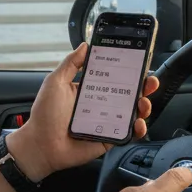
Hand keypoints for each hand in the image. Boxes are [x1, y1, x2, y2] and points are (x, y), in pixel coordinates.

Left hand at [6, 43, 159, 182]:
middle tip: (150, 83)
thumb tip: (85, 45)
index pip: (114, 77)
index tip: (140, 64)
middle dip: (143, 87)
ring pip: (132, 113)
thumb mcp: (56, 82)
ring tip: (143, 104)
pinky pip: (127, 134)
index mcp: (89, 90)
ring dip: (143, 107)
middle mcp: (100, 105)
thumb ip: (71, 63)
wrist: (41, 145)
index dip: (129, 71)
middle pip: (128, 94)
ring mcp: (106, 122)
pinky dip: (137, 129)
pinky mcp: (108, 138)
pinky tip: (138, 124)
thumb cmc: (45, 114)